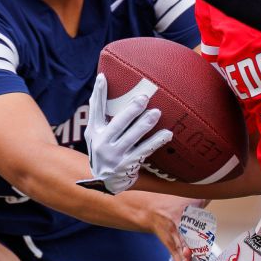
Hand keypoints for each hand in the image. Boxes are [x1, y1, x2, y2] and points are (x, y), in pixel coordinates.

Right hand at [78, 73, 171, 193]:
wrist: (105, 183)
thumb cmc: (105, 151)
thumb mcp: (97, 136)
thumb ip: (102, 117)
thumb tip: (106, 84)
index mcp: (94, 131)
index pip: (95, 109)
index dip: (98, 94)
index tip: (103, 77)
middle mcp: (101, 143)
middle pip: (117, 123)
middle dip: (131, 110)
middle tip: (144, 97)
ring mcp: (114, 156)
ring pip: (131, 138)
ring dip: (145, 125)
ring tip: (157, 113)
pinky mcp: (127, 166)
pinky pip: (144, 151)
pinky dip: (155, 142)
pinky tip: (166, 134)